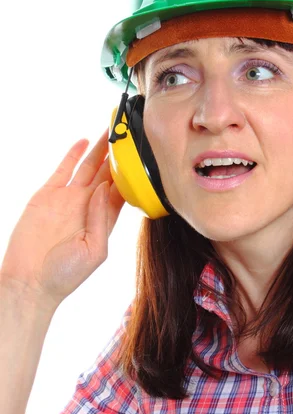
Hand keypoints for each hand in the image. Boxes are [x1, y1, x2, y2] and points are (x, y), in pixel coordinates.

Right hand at [0, 129, 124, 310]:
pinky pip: (63, 169)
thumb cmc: (64, 275)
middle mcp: (87, 206)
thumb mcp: (95, 251)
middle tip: (128, 135)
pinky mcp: (47, 195)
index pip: (121, 191)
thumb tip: (104, 189)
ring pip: (88, 167)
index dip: (130, 174)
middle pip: (107, 174)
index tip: (141, 157)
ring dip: (99, 150)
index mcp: (102, 220)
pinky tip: (84, 142)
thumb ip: (102, 219)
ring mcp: (67, 199)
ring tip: (111, 131)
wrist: (29, 282)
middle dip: (118, 157)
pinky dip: (73, 154)